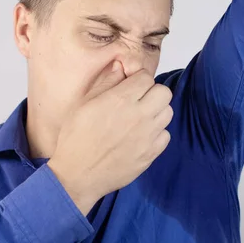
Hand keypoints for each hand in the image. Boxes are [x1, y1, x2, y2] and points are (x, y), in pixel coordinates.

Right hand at [48, 61, 172, 214]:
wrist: (77, 176)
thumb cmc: (76, 137)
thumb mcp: (84, 103)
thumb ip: (106, 82)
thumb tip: (121, 66)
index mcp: (120, 99)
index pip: (146, 77)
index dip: (137, 79)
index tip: (129, 86)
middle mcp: (139, 115)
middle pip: (163, 92)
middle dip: (151, 92)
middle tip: (138, 100)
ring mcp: (147, 136)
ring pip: (167, 112)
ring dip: (156, 111)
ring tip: (140, 118)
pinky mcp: (151, 154)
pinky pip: (165, 135)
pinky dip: (156, 133)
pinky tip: (141, 136)